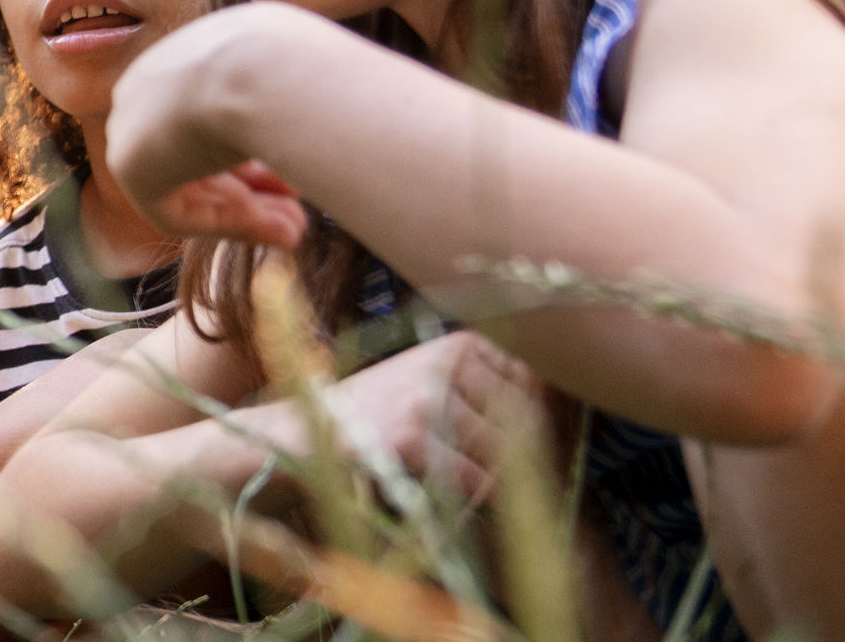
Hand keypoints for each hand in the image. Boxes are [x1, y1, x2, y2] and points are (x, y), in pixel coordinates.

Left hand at [109, 3, 337, 246]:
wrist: (267, 68)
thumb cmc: (296, 65)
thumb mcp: (295, 79)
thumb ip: (287, 106)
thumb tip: (307, 129)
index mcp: (188, 54)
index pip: (211, 119)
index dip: (255, 155)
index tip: (295, 177)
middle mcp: (153, 83)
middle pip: (197, 154)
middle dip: (251, 191)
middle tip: (298, 214)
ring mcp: (134, 121)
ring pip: (188, 184)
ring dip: (245, 214)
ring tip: (295, 232)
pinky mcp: (130, 163)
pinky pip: (176, 209)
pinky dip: (225, 225)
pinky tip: (274, 229)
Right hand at [318, 331, 536, 500]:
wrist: (300, 433)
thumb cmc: (371, 412)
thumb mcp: (425, 378)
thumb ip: (480, 388)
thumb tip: (544, 418)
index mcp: (456, 345)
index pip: (530, 381)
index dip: (531, 417)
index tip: (518, 442)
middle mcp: (447, 365)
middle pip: (523, 418)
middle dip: (521, 454)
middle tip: (502, 478)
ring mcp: (430, 401)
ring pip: (503, 452)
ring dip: (494, 480)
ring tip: (470, 489)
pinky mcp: (414, 440)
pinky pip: (474, 479)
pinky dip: (469, 498)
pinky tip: (449, 498)